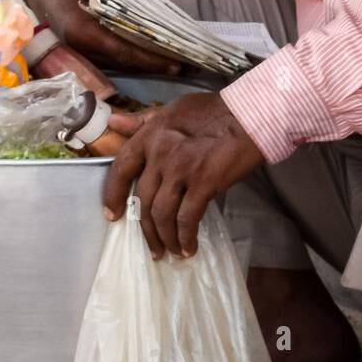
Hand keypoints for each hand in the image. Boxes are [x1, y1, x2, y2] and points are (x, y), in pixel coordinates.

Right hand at [20, 0, 181, 75]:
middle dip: (157, 66)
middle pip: (126, 63)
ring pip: (121, 64)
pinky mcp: (83, 51)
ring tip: (178, 65)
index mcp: (83, 32)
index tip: (176, 63)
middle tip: (188, 68)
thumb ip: (120, 0)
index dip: (152, 60)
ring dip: (148, 65)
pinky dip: (135, 60)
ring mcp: (81, 53)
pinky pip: (113, 59)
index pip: (124, 52)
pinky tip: (154, 58)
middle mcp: (82, 49)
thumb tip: (151, 14)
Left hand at [102, 93, 264, 259]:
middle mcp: (160, 152)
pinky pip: (187, 218)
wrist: (249, 115)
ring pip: (161, 214)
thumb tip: (113, 122)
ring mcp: (181, 168)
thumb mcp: (171, 110)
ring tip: (172, 251)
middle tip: (153, 247)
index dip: (113, 195)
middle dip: (145, 229)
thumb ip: (141, 120)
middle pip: (142, 200)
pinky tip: (189, 247)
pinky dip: (186, 237)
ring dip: (165, 238)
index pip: (121, 168)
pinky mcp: (203, 182)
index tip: (112, 215)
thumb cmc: (213, 111)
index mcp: (150, 134)